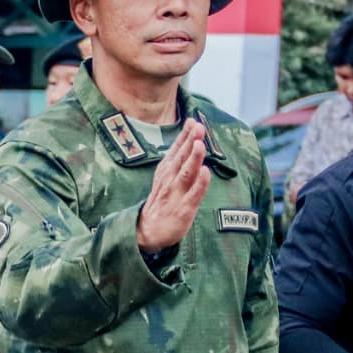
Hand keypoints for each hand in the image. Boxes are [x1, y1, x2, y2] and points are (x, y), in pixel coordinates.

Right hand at [134, 119, 209, 254]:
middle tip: (198, 127)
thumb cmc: (161, 202)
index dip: (185, 135)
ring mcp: (176, 195)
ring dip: (193, 159)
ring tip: (200, 145)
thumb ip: (178, 159)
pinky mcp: (183, 210)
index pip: (177, 150)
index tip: (193, 121)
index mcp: (166, 171)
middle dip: (190, 141)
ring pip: (186, 174)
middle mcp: (170, 180)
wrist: (147, 232)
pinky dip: (200, 184)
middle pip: (182, 158)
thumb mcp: (165, 177)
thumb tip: (191, 139)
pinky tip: (205, 173)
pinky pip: (193, 195)